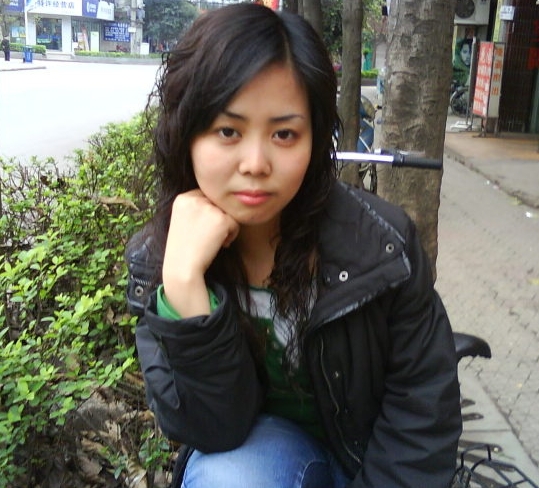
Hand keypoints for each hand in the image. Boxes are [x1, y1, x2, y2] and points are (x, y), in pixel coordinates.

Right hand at [162, 190, 239, 316]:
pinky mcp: (221, 220)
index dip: (208, 214)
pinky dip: (232, 235)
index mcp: (182, 199)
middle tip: (209, 237)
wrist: (182, 268)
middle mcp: (194, 199)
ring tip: (214, 242)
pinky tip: (220, 245)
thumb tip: (219, 205)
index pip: (205, 197)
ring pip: (228, 213)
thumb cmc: (183, 250)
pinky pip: (235, 224)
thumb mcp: (182, 222)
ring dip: (226, 227)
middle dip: (218, 219)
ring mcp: (208, 208)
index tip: (202, 230)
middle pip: (217, 204)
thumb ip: (196, 209)